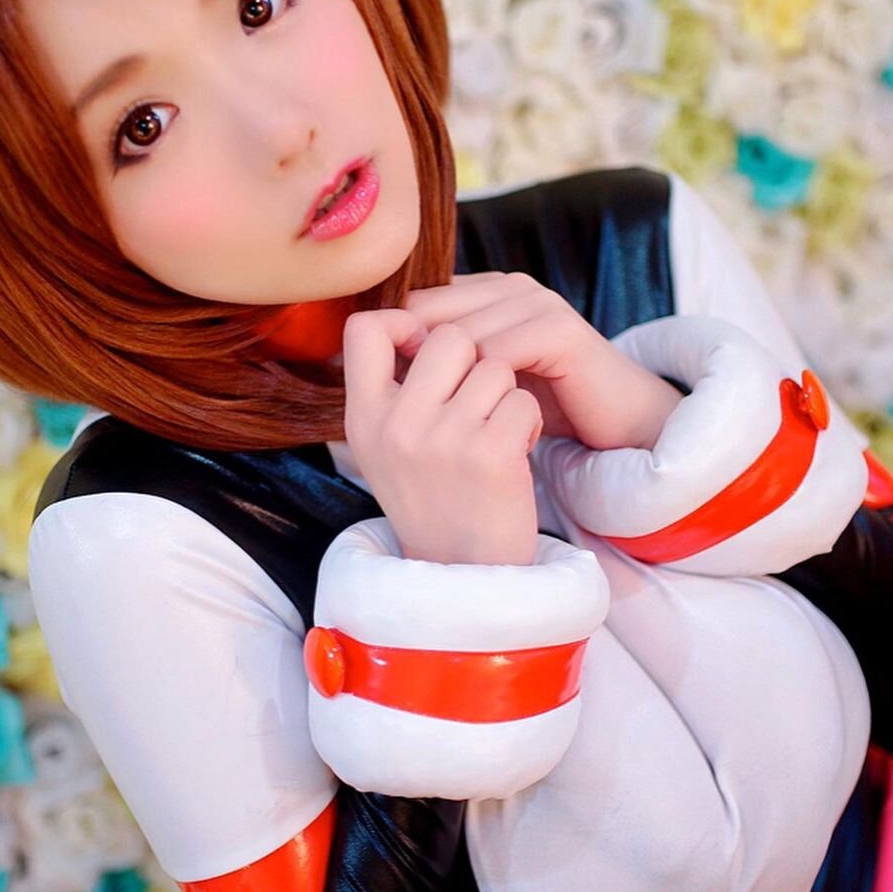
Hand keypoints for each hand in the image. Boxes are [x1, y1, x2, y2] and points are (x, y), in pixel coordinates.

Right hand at [342, 308, 542, 565]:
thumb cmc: (433, 499)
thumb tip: (414, 316)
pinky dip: (528, 422)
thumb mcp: (386, 447)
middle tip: (477, 400)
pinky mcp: (489, 455)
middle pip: (448, 337)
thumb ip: (392, 388)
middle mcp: (396, 425)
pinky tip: (515, 453)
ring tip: (496, 433)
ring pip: (493, 365)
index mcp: (363, 418)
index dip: (404, 322)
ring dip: (507, 394)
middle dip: (475, 359)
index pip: (364, 328)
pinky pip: (522, 400)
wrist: (465, 575)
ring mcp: (442, 440)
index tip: (426, 347)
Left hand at [401, 272, 683, 451]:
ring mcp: (535, 302)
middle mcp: (507, 287)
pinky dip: (486, 391)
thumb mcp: (478, 385)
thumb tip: (355, 369)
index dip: (393, 351)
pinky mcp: (559, 329)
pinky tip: (486, 422)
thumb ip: (432, 367)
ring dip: (452, 387)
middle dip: (415, 368)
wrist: (616, 427)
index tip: (385, 399)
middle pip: (429, 315)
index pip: (412, 305)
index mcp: (481, 293)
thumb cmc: (541, 409)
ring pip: (461, 337)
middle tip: (413, 414)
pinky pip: (501, 353)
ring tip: (452, 425)